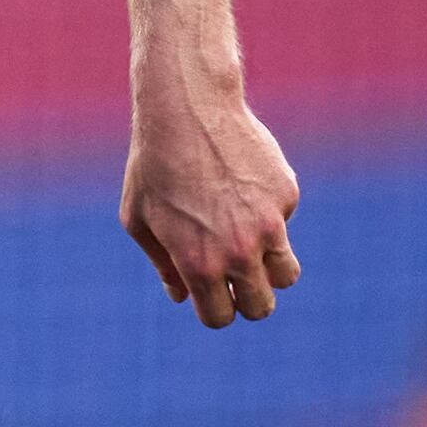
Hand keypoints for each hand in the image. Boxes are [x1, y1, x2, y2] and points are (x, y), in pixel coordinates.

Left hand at [122, 66, 300, 329]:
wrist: (187, 109)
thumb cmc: (153, 165)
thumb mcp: (139, 219)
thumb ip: (163, 264)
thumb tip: (182, 296)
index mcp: (200, 265)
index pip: (220, 316)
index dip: (214, 310)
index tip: (212, 296)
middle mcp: (240, 250)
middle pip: (261, 306)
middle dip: (249, 301)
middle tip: (237, 283)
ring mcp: (270, 223)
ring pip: (287, 273)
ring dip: (270, 268)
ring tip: (248, 244)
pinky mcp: (286, 195)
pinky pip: (284, 221)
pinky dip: (269, 214)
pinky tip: (242, 185)